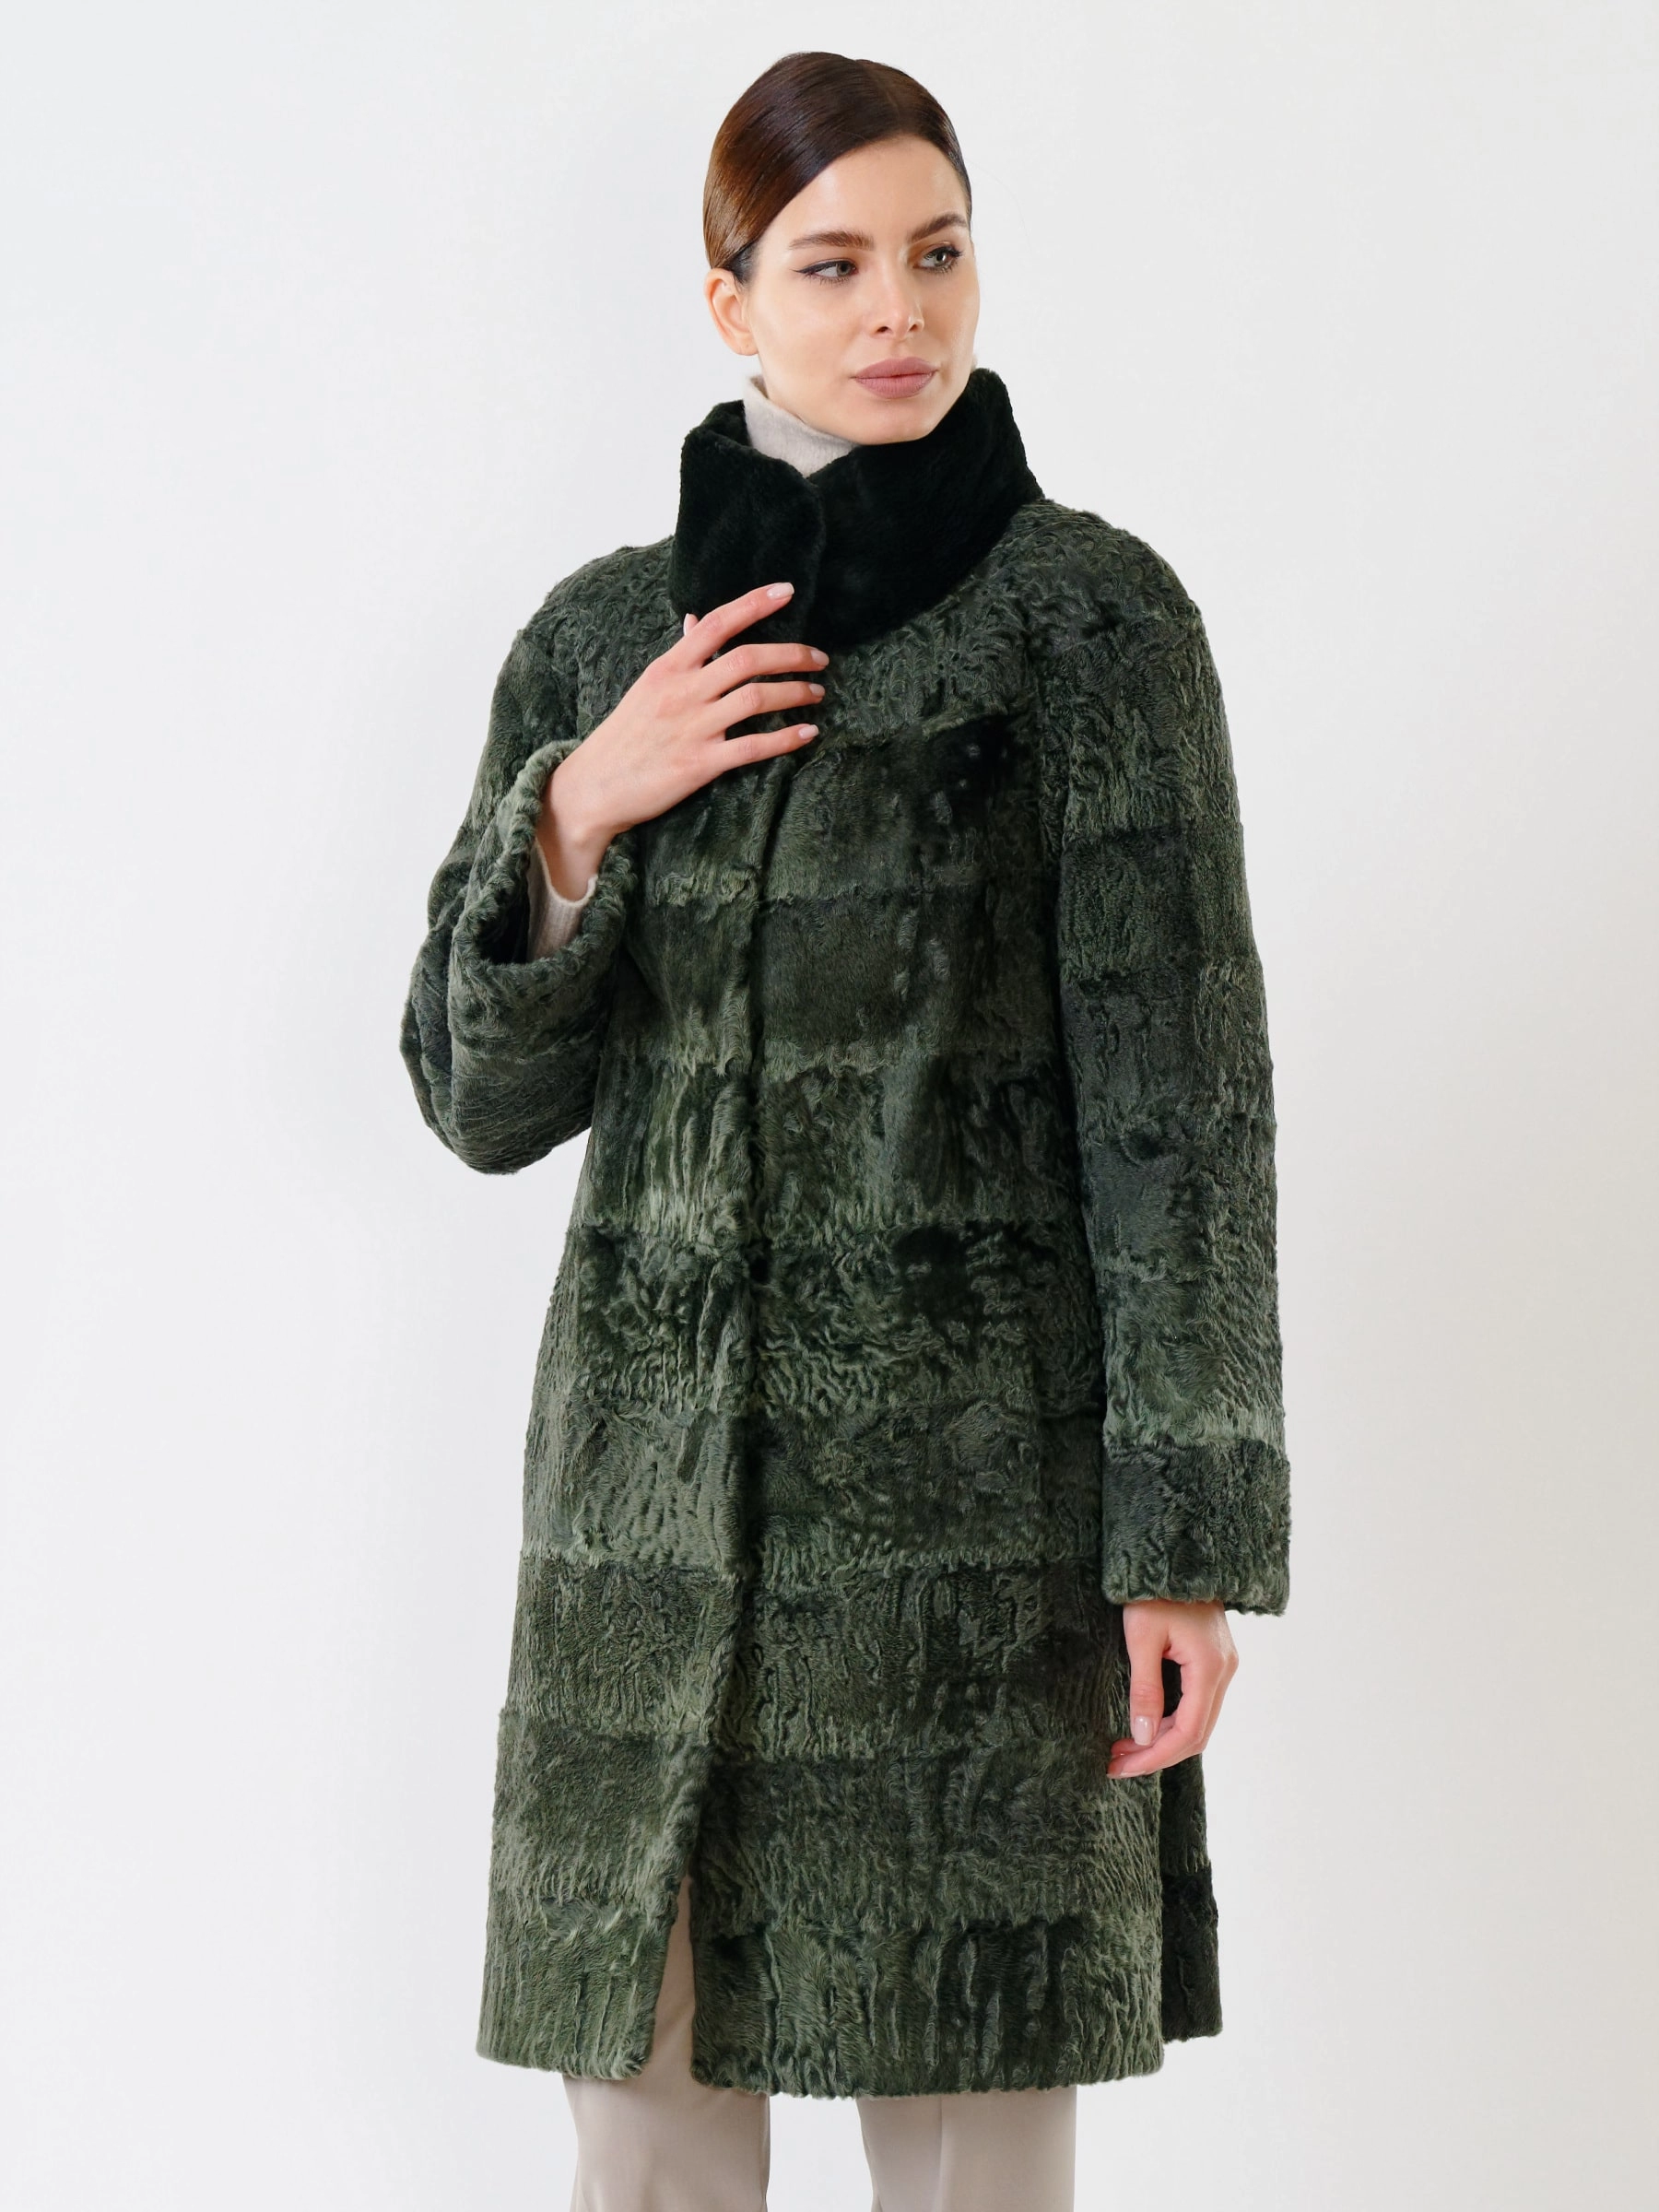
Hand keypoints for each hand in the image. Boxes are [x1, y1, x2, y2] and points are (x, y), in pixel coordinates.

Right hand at [534, 580, 825, 897]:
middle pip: (747, 659)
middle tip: (820, 658)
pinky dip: (785, 739)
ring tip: (817, 693)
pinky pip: (752, 747)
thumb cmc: (624, 736)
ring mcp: (691, 728)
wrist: (594, 787)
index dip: (754, 604)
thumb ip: (679, 655)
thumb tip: (695, 620)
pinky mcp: (699, 764)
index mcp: (668, 668)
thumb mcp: (647, 687)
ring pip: (755, 699)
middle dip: (791, 655)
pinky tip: (808, 733)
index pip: (716, 624)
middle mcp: (681, 692)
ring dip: (795, 693)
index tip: (787, 591)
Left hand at [1106, 1598, 1238, 1778]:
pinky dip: (1170, 1721)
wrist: (1174, 1555)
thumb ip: (1145, 1689)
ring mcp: (1222, 1667)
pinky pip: (1196, 1704)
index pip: (1188, 1731)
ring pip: (1197, 1721)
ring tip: (1123, 1748)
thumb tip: (1142, 1736)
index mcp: (1210, 1667)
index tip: (1121, 1766)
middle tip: (1116, 1763)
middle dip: (1156, 1753)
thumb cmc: (1153, 1591)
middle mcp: (1224, 1672)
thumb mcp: (1141, 1638)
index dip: (1155, 1756)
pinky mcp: (1213, 1661)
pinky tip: (1143, 1726)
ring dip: (1162, 1740)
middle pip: (1196, 1733)